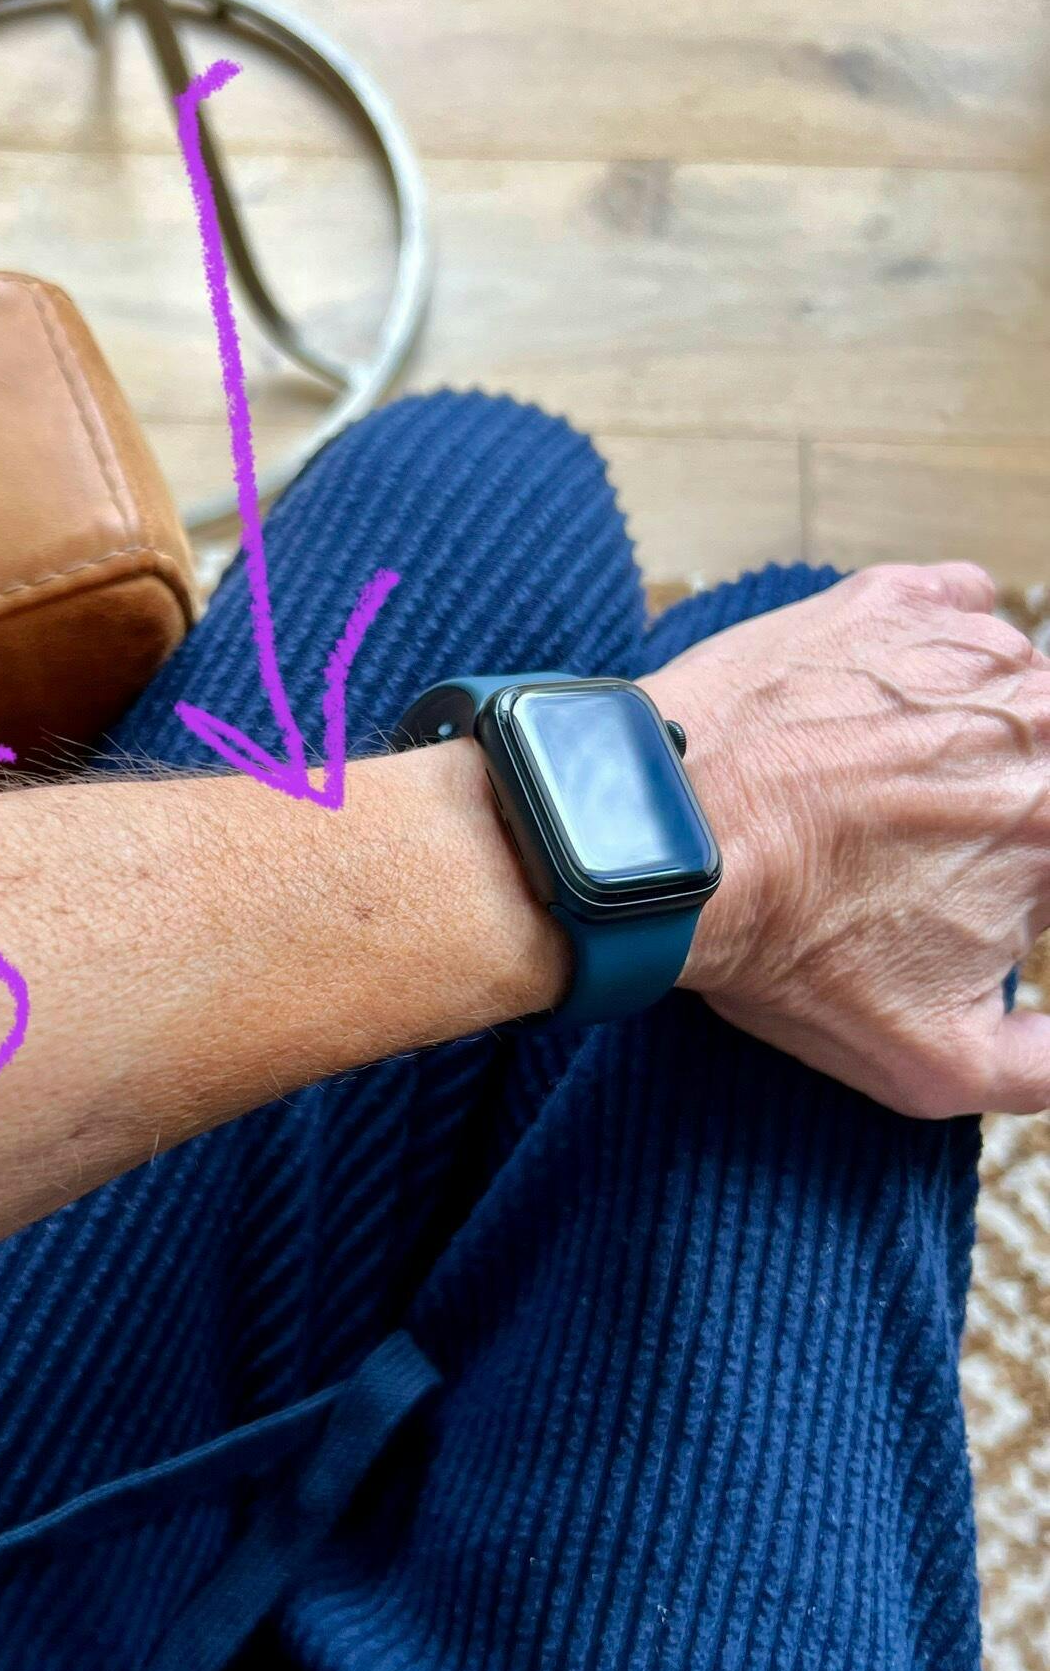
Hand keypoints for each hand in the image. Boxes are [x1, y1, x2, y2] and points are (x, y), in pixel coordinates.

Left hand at [644, 561, 1049, 1117]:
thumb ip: (1043, 1067)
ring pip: (1017, 694)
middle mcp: (1039, 715)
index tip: (995, 908)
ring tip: (893, 800)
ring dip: (982, 744)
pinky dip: (941, 658)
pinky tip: (889, 711)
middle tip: (930, 863)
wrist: (659, 843)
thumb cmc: (787, 948)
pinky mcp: (886, 603)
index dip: (1022, 894)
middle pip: (1044, 772)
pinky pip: (957, 610)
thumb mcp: (939, 1062)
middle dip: (1011, 823)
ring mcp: (964, 645)